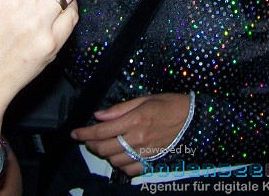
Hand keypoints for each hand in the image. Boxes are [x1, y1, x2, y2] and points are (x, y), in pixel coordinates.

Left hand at [70, 93, 190, 175]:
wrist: (193, 119)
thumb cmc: (169, 104)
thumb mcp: (144, 99)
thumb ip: (120, 109)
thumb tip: (99, 115)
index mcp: (135, 120)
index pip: (101, 131)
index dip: (84, 133)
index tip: (75, 133)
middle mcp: (138, 138)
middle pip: (104, 148)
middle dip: (91, 144)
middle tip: (88, 138)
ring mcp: (144, 153)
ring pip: (114, 160)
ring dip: (104, 154)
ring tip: (103, 145)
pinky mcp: (151, 162)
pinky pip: (129, 170)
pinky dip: (120, 165)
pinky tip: (120, 155)